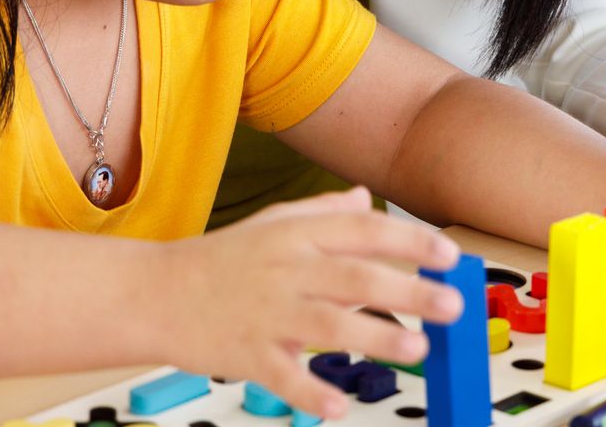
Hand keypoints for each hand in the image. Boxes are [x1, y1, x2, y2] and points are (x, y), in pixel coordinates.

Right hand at [158, 187, 464, 417]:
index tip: (448, 256)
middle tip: (452, 306)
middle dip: (408, 291)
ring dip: (376, 337)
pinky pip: (283, 375)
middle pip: (356, 278)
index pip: (363, 230)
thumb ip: (323, 213)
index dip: (409, 241)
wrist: (153, 293)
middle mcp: (286, 270)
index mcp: (296, 235)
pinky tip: (337, 407)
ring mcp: (267, 313)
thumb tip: (366, 199)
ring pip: (329, 325)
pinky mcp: (247, 354)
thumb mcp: (271, 223)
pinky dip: (308, 393)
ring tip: (417, 349)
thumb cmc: (219, 259)